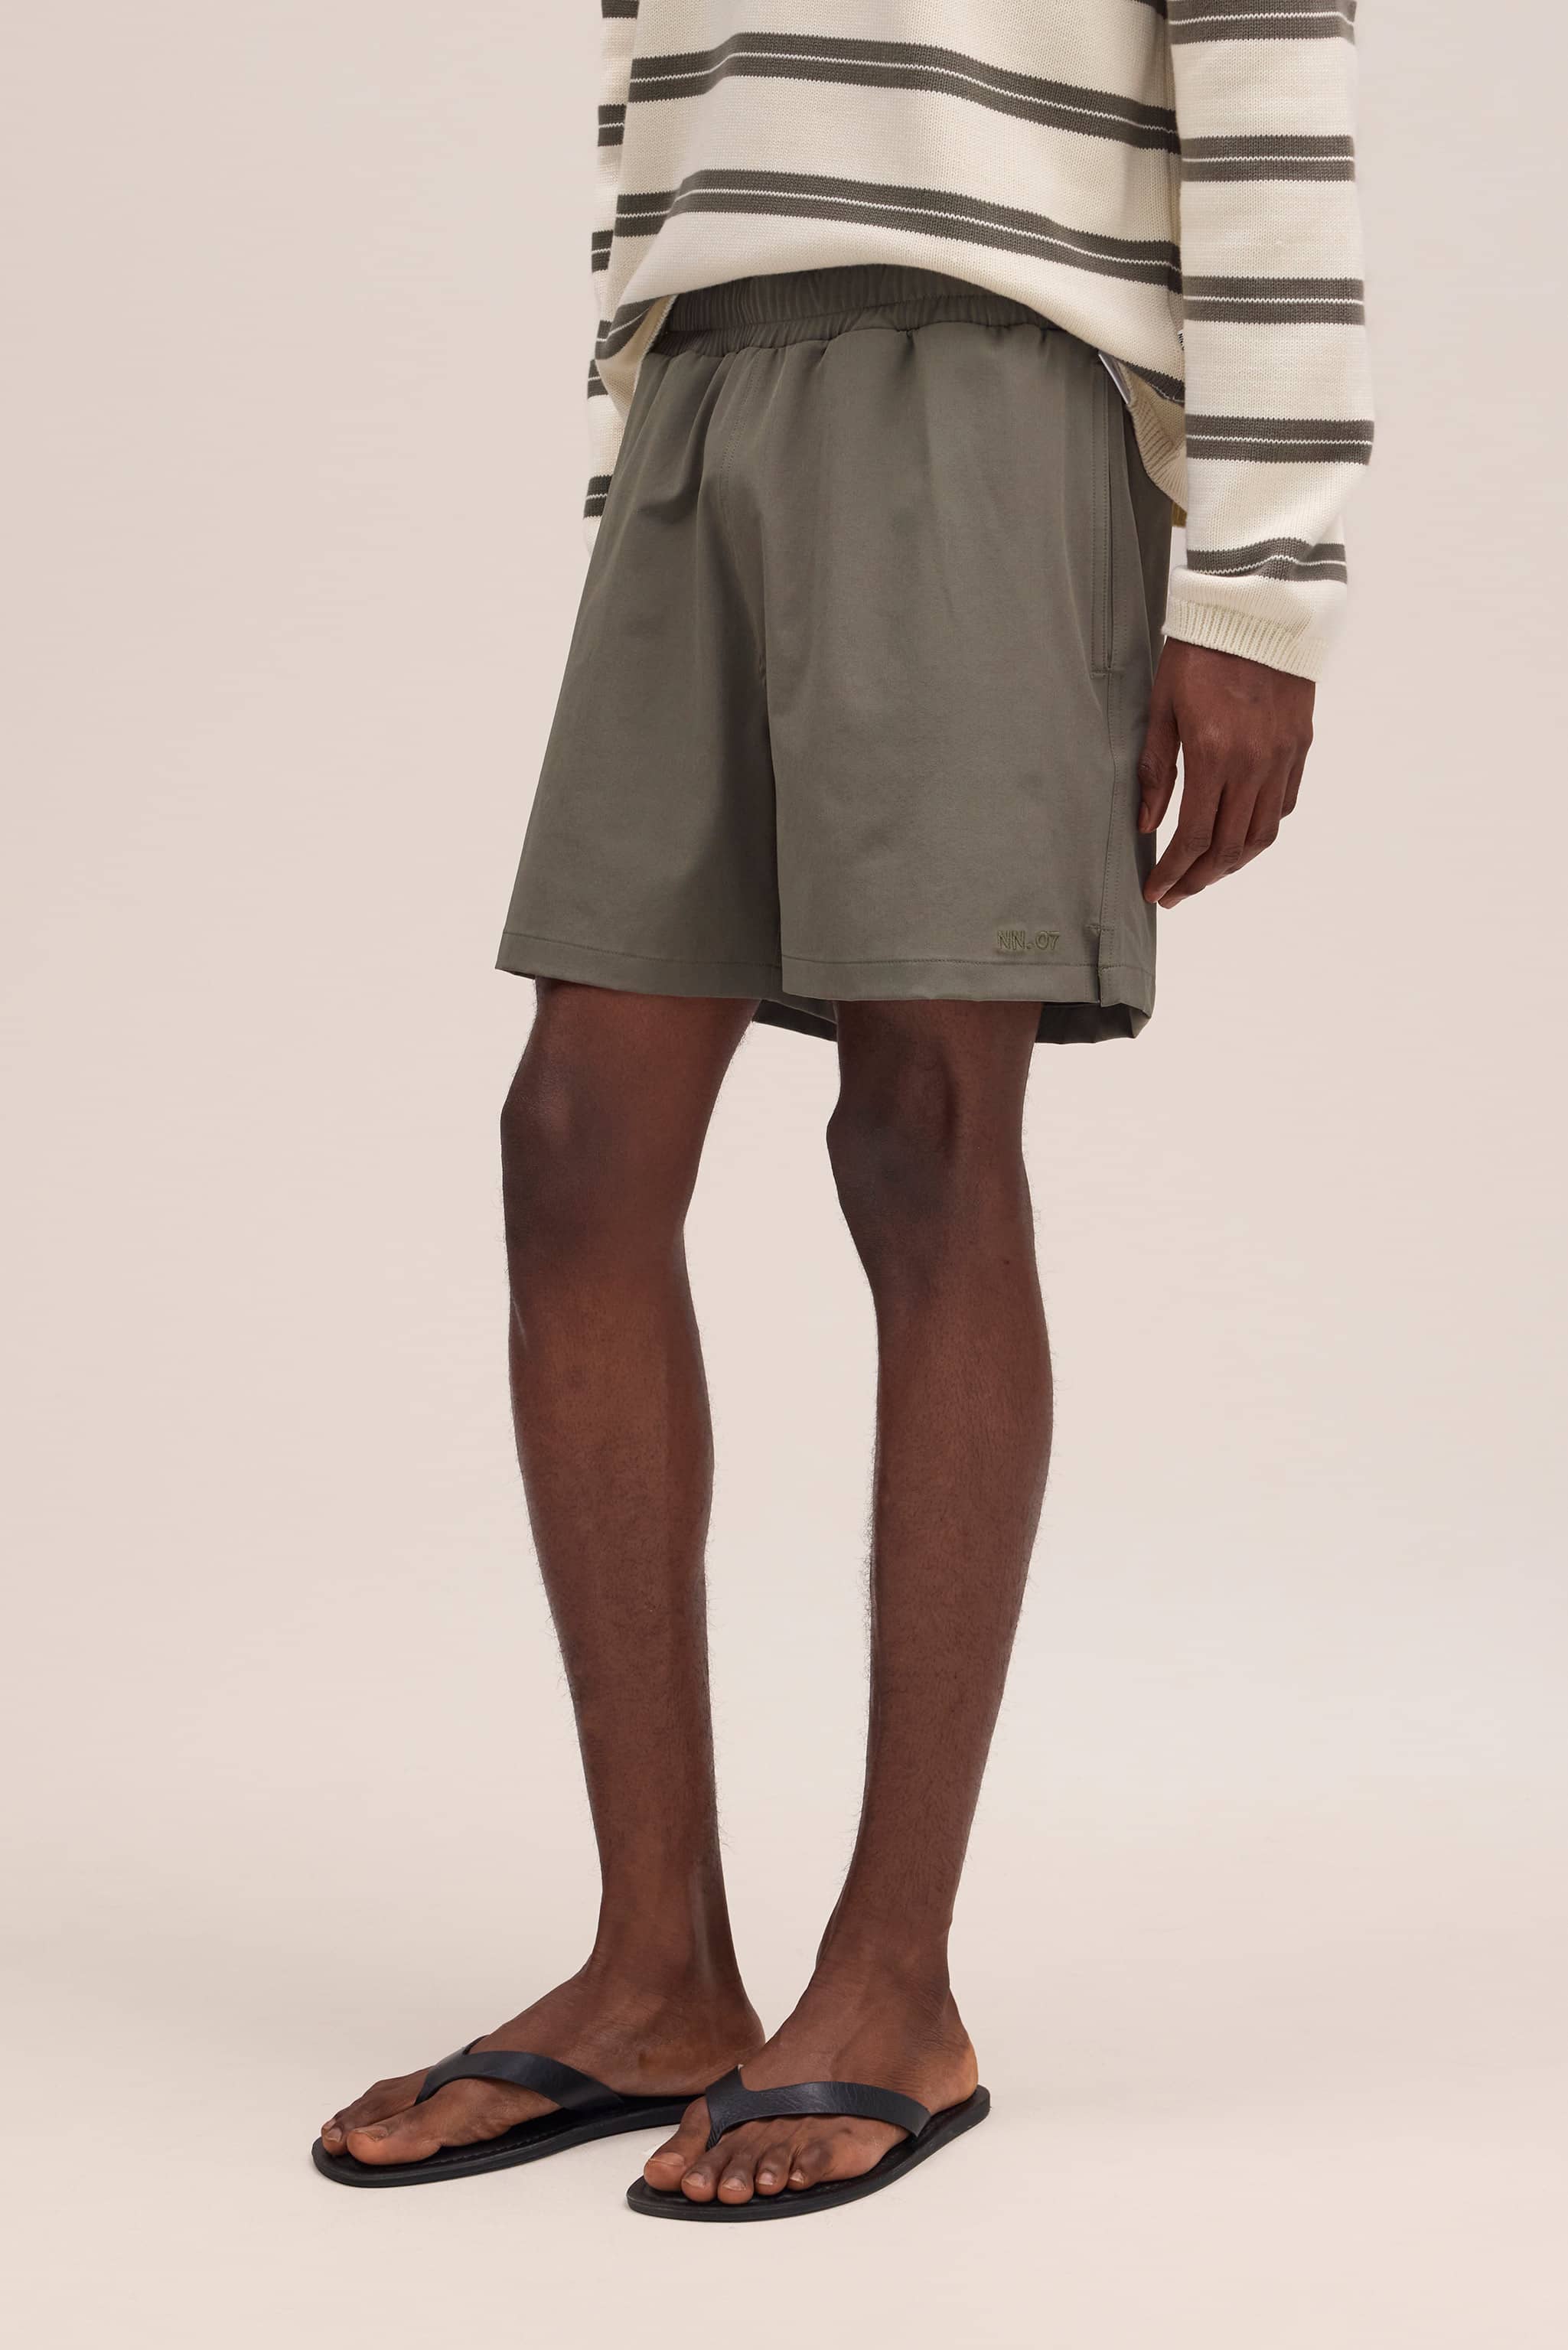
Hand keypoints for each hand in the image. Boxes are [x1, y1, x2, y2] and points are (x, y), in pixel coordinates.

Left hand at [1137, 641, 1314, 906]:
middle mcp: (1254, 764)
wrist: (1258, 607)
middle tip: (1176, 894)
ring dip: (1232, 864)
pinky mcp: (1300, 746)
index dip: (1173, 873)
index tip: (1155, 892)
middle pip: (1230, 848)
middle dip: (1199, 880)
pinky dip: (1260, 830)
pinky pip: (1283, 805)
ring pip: (1261, 835)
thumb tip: (1148, 825)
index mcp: (1214, 755)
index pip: (1193, 838)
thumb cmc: (1200, 652)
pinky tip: (1238, 836)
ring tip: (1205, 874)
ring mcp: (1283, 757)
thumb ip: (1156, 771)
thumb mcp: (1162, 707)